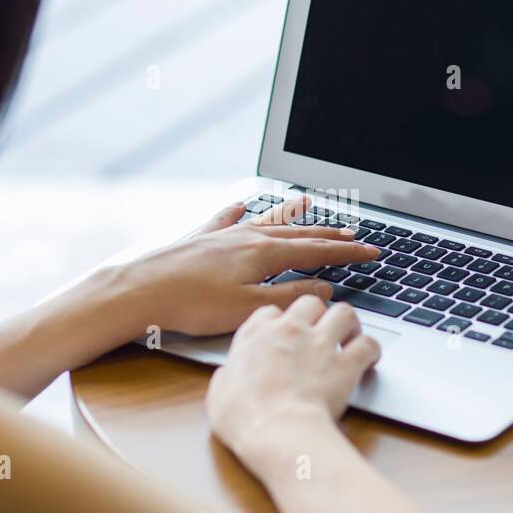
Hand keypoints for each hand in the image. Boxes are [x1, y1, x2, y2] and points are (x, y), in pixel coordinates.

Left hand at [117, 196, 380, 336]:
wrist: (140, 290)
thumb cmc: (192, 305)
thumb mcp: (249, 308)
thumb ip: (290, 297)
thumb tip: (324, 289)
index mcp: (263, 254)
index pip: (317, 252)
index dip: (348, 252)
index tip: (372, 251)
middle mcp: (247, 236)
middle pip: (297, 233)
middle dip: (329, 233)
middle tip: (354, 233)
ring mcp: (223, 234)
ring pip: (267, 221)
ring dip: (292, 215)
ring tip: (310, 204)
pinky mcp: (199, 238)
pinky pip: (227, 219)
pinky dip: (239, 211)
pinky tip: (242, 204)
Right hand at [206, 295, 380, 462]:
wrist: (277, 430)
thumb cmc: (244, 417)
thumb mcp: (218, 394)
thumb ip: (226, 377)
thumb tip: (227, 377)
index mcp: (257, 334)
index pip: (271, 311)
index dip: (280, 321)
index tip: (283, 334)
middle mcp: (290, 330)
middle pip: (310, 302)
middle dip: (318, 314)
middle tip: (320, 331)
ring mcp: (320, 344)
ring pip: (344, 312)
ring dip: (349, 324)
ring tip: (349, 337)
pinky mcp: (346, 363)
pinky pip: (368, 344)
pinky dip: (372, 350)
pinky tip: (369, 360)